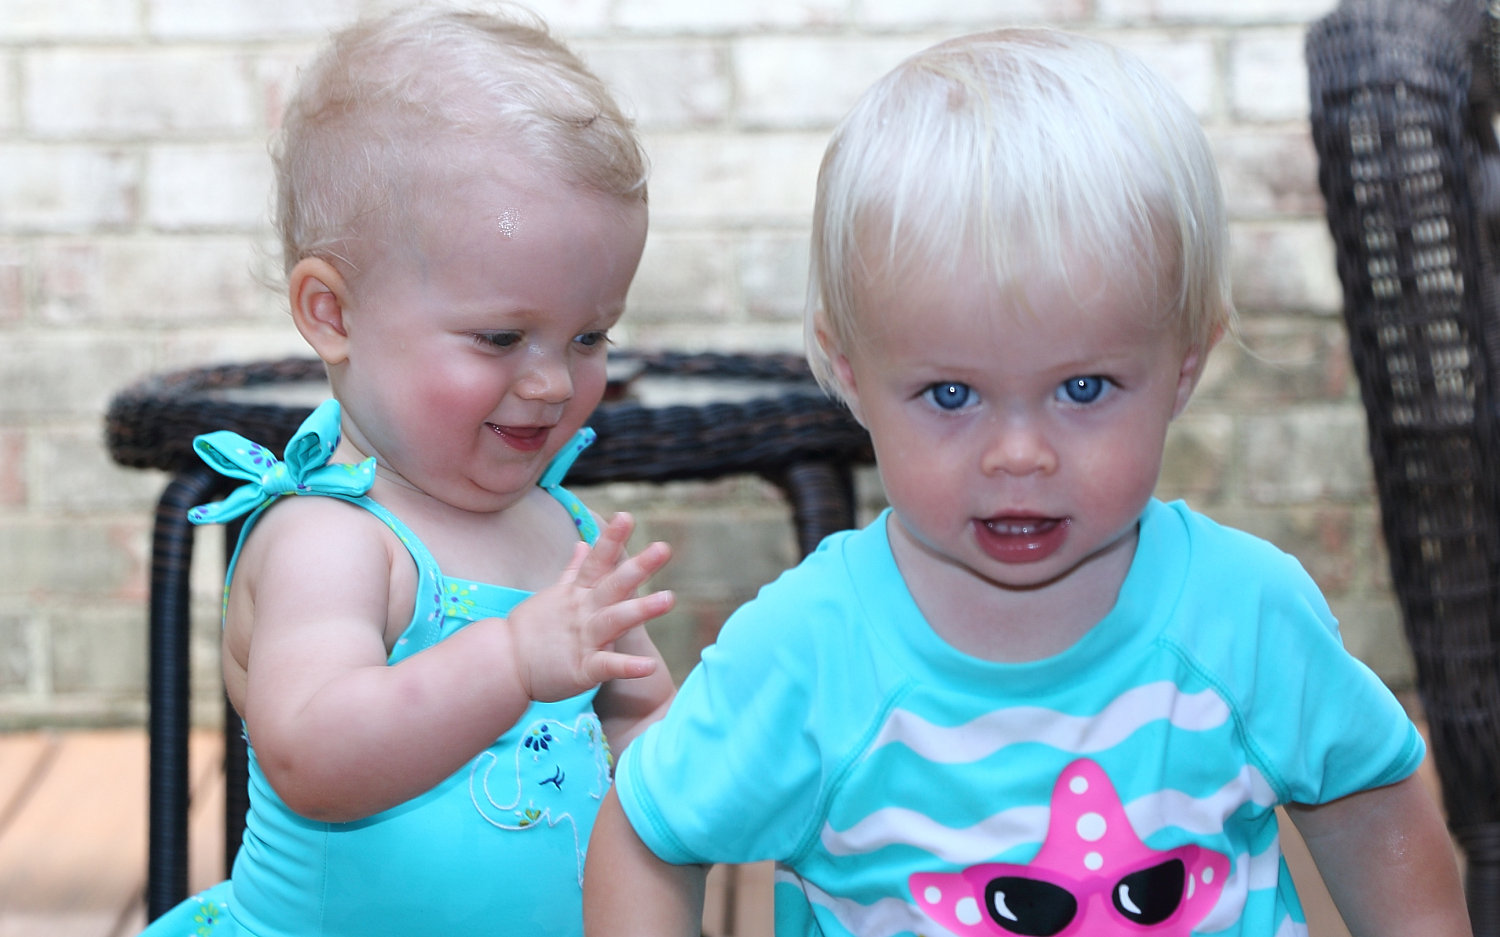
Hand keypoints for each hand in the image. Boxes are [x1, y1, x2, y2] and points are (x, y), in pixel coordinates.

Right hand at [503, 512, 673, 701]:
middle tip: (663, 548)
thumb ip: (573, 570)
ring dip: (641, 609)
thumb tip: (584, 543)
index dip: (612, 539)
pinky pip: (608, 666)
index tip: (627, 516)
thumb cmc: (530, 629)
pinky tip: (650, 666)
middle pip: (613, 585)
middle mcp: (583, 612)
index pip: (597, 561)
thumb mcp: (554, 595)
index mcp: (577, 594)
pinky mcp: (582, 669)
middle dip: (638, 567)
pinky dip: (628, 667)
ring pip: (615, 620)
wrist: (501, 665)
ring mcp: (582, 639)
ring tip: (669, 598)